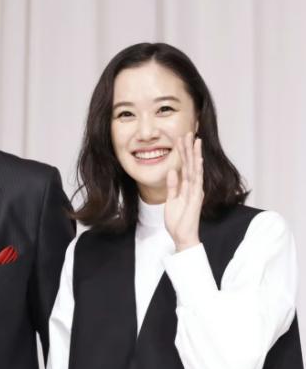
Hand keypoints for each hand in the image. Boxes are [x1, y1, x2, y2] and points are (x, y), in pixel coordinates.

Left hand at [164, 132, 203, 251]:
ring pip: (195, 169)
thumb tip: (172, 171)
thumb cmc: (178, 220)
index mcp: (187, 187)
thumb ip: (172, 186)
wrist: (182, 236)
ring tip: (194, 140)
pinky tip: (197, 159)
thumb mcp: (171, 200)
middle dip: (189, 148)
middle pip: (191, 163)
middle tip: (188, 132)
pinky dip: (197, 170)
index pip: (185, 166)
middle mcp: (194, 186)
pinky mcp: (195, 197)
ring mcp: (195, 191)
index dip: (183, 152)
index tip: (181, 139)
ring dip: (194, 154)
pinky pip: (196, 181)